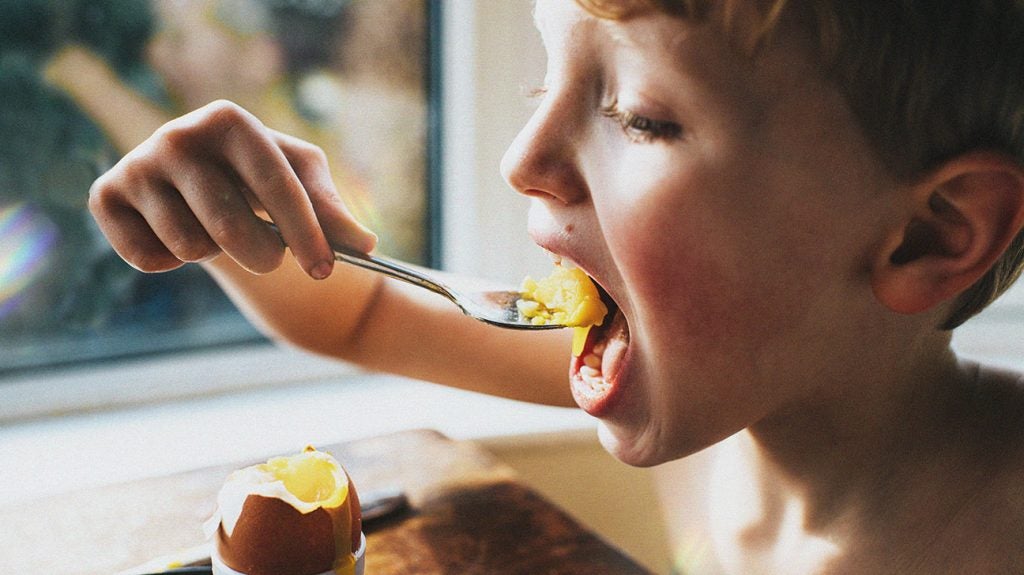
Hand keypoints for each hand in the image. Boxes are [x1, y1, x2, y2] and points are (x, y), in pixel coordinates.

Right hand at [89, 100, 376, 278]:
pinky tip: (175, 235)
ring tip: (216, 229)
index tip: (325, 270)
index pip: (276, 184)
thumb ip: (333, 211)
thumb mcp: (303, 182)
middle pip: (231, 225)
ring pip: (190, 245)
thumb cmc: (262, 175)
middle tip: (272, 258)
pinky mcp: (105, 196)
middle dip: (264, 256)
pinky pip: (146, 258)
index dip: (305, 232)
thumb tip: (365, 243)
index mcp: (230, 120)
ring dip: (215, 255)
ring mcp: (137, 164)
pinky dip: (169, 261)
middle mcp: (177, 135)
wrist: (200, 175)